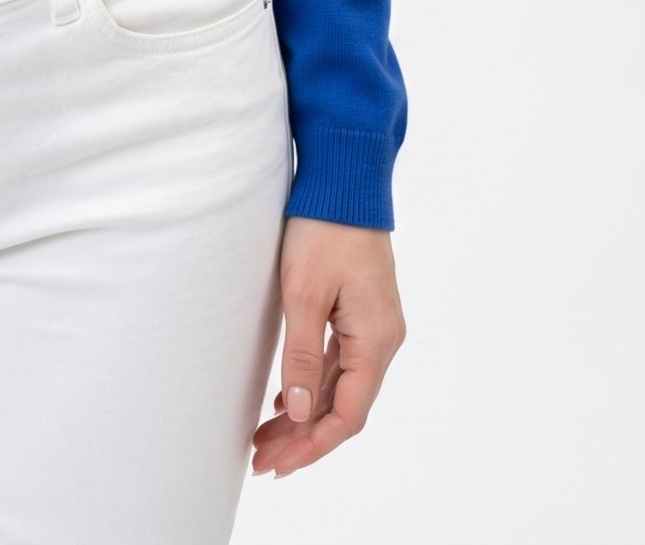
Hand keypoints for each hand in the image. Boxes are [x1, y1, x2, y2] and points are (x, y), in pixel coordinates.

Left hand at [250, 216, 404, 478]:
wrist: (344, 179)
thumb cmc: (323, 229)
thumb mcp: (304, 293)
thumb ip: (303, 356)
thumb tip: (302, 416)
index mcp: (376, 340)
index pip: (348, 414)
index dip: (313, 445)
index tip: (277, 464)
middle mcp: (382, 339)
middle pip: (345, 406)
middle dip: (304, 438)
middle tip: (262, 461)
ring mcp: (373, 325)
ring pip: (340, 385)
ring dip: (305, 414)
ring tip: (265, 438)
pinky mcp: (360, 310)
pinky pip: (339, 361)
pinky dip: (313, 384)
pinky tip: (287, 399)